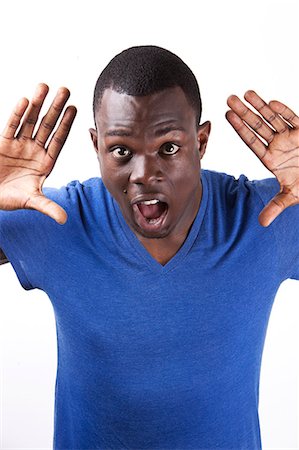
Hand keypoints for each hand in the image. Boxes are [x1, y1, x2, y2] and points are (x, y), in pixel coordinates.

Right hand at [0, 83, 76, 223]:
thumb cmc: (11, 199)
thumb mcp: (31, 202)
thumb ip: (47, 207)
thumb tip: (64, 220)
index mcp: (45, 162)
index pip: (58, 140)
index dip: (66, 125)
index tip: (75, 109)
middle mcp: (34, 150)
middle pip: (47, 126)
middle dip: (56, 109)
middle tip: (65, 90)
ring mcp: (19, 145)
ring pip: (30, 121)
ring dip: (37, 104)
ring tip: (45, 86)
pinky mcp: (2, 143)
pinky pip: (11, 126)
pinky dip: (17, 114)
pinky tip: (25, 100)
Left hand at [226, 91, 298, 226]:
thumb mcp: (292, 196)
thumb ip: (276, 206)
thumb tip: (262, 223)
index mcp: (271, 158)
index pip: (251, 141)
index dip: (240, 129)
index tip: (227, 117)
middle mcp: (278, 145)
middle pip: (257, 126)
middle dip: (244, 113)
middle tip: (229, 99)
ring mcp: (291, 136)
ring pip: (272, 118)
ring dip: (259, 106)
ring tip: (245, 93)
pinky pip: (293, 119)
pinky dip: (284, 112)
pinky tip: (271, 103)